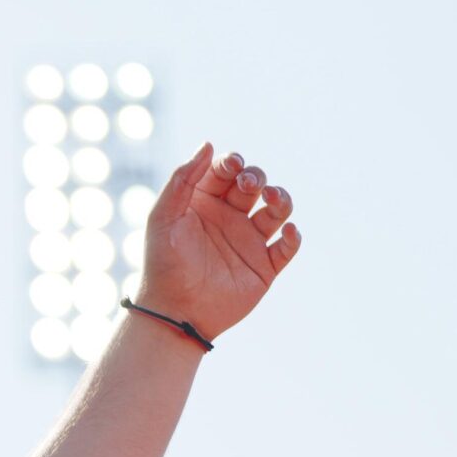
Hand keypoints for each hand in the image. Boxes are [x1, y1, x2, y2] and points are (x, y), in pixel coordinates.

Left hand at [136, 142, 301, 340]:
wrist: (174, 312)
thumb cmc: (163, 264)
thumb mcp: (163, 217)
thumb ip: (181, 180)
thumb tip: (209, 144)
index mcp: (205, 202)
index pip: (226, 171)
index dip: (232, 163)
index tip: (232, 166)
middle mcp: (229, 218)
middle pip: (255, 184)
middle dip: (256, 177)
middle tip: (249, 185)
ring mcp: (248, 242)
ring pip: (277, 209)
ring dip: (281, 199)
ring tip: (273, 200)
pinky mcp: (264, 268)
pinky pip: (287, 247)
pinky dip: (293, 237)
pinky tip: (287, 232)